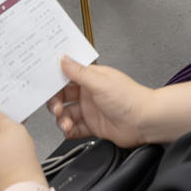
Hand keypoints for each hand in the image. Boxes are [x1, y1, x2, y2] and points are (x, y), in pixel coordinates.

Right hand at [46, 56, 160, 147]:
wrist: (145, 121)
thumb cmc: (130, 98)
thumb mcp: (100, 82)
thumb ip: (79, 73)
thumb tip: (64, 59)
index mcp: (92, 77)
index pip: (67, 76)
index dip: (55, 81)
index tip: (45, 86)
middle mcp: (90, 92)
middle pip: (63, 96)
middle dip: (55, 102)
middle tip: (56, 108)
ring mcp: (91, 110)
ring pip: (67, 114)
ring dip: (62, 119)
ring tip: (66, 123)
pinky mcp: (93, 126)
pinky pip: (75, 128)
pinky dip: (69, 130)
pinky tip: (69, 130)